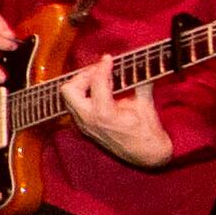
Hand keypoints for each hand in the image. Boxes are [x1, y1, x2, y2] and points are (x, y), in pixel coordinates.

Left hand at [56, 57, 177, 167]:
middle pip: (69, 90)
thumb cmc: (147, 132)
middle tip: (99, 70)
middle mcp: (88, 120)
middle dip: (83, 76)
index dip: (102, 67)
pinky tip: (100, 91)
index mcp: (104, 114)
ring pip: (69, 98)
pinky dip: (84, 94)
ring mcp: (84, 125)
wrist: (147, 156)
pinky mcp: (84, 127)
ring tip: (101, 79)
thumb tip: (140, 64)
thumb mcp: (145, 104)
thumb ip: (140, 82)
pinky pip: (75, 105)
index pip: (96, 83)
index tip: (108, 58)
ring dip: (82, 84)